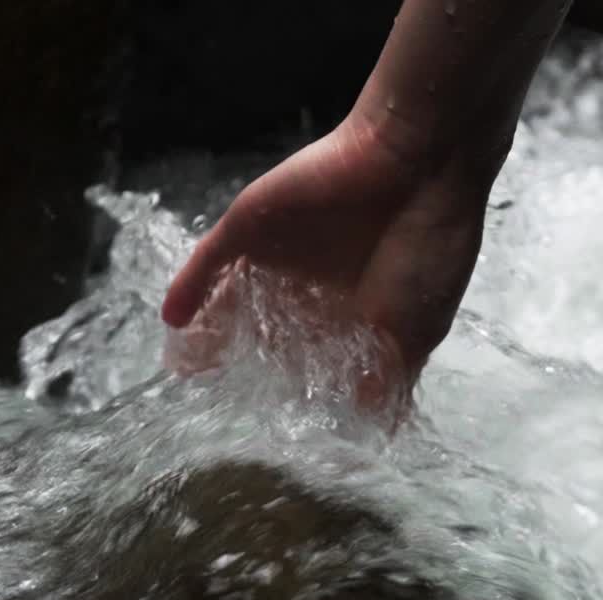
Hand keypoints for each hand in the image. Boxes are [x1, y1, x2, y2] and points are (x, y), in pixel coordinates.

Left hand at [161, 116, 491, 389]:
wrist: (423, 163)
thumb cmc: (428, 246)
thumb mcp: (417, 331)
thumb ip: (387, 380)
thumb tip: (375, 432)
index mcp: (353, 310)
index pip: (311, 358)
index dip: (292, 387)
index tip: (275, 422)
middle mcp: (311, 285)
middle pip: (264, 332)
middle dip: (243, 365)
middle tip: (221, 402)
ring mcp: (278, 255)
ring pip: (231, 300)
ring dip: (209, 334)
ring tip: (186, 370)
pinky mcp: (252, 226)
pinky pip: (210, 260)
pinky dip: (189, 289)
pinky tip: (174, 320)